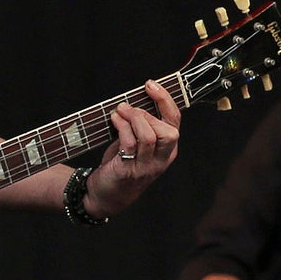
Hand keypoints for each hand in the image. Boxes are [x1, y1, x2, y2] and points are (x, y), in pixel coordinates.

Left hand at [84, 80, 180, 218]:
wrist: (105, 195)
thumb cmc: (121, 166)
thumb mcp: (137, 145)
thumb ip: (141, 126)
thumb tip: (135, 100)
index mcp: (167, 150)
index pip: (175, 121)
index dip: (165, 100)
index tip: (151, 85)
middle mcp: (161, 160)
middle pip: (168, 132)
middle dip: (148, 114)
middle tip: (128, 107)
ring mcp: (146, 167)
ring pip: (149, 137)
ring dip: (133, 119)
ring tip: (120, 111)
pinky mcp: (129, 171)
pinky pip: (130, 144)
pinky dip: (122, 127)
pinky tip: (114, 120)